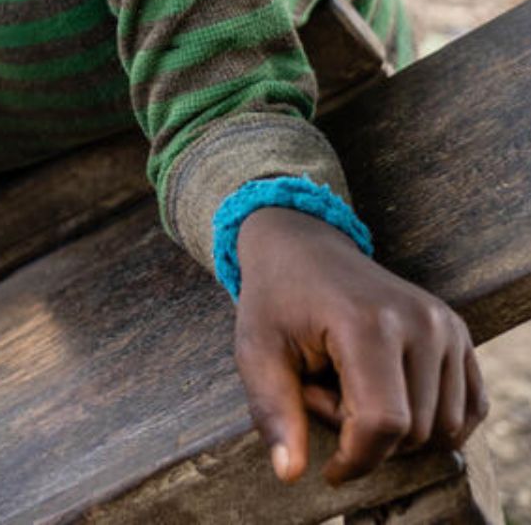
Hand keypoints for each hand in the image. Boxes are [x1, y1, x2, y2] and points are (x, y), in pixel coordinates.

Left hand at [233, 207, 485, 485]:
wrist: (303, 248)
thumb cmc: (274, 301)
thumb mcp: (255, 351)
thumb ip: (272, 412)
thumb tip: (289, 474)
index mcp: (367, 323)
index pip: (383, 423)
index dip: (357, 458)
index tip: (329, 468)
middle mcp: (420, 322)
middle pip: (413, 431)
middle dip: (363, 432)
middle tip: (321, 389)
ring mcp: (447, 327)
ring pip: (442, 428)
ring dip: (394, 427)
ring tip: (349, 385)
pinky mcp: (460, 335)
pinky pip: (468, 411)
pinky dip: (431, 421)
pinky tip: (387, 393)